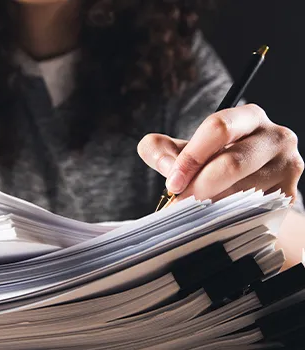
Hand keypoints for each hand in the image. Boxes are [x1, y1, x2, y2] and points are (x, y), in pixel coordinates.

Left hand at [138, 104, 303, 202]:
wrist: (250, 177)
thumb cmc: (213, 159)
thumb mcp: (185, 148)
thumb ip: (161, 150)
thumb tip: (166, 167)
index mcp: (248, 117)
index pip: (218, 128)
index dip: (192, 157)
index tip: (173, 183)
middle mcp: (276, 137)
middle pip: (232, 163)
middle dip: (200, 187)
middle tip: (179, 205)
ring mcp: (287, 167)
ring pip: (244, 191)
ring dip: (213, 206)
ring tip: (194, 213)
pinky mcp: (290, 194)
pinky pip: (255, 210)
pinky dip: (230, 217)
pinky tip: (215, 220)